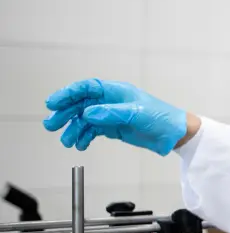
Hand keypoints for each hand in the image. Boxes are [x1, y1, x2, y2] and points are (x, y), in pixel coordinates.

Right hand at [43, 79, 189, 155]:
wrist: (175, 135)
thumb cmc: (162, 118)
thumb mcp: (137, 114)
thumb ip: (112, 113)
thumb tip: (89, 113)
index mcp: (116, 91)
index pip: (87, 88)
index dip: (68, 93)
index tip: (53, 103)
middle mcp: (111, 101)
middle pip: (80, 104)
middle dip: (64, 114)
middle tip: (51, 126)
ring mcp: (111, 115)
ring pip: (84, 119)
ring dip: (73, 129)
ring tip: (67, 141)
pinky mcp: (113, 128)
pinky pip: (92, 131)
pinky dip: (84, 137)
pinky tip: (80, 145)